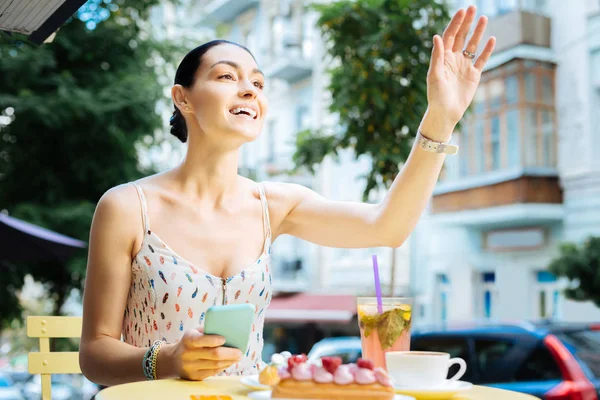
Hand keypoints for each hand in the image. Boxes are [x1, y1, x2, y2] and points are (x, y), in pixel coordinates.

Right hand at [158, 329, 242, 380]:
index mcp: (188, 339)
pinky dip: (223, 367)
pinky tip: (229, 362)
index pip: (202, 340)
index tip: (224, 339)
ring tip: (237, 357)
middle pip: (213, 355)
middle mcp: (188, 354)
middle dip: (229, 353)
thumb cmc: (190, 342)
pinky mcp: (194, 377)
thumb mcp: (194, 332)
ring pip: (215, 365)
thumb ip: (208, 330)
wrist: (173, 359)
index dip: (214, 340)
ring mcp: (190, 367)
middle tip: (240, 352)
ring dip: (229, 361)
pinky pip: (212, 372)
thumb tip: (228, 330)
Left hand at [424, 6, 495, 137]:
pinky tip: (492, 39)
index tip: (462, 12)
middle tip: (473, 8)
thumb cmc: (436, 95)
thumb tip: (437, 36)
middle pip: (461, 37)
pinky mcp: (473, 75)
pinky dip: (487, 50)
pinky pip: (482, 59)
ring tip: (484, 18)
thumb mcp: (435, 75)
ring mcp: (464, 66)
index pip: (449, 36)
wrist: (446, 113)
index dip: (455, 24)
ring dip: (477, 32)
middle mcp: (453, 59)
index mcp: (442, 58)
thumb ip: (437, 56)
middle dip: (467, 23)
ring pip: (472, 45)